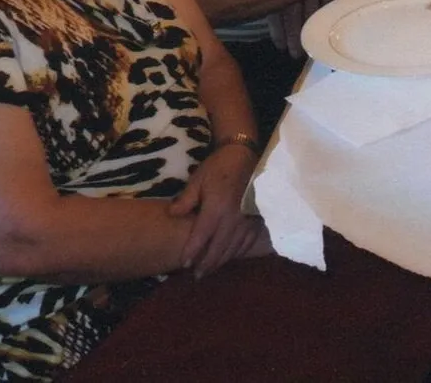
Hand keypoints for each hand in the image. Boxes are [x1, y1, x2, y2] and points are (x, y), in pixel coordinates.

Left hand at [169, 143, 259, 276]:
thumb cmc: (219, 167)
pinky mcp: (257, 218)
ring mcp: (247, 220)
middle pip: (219, 248)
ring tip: (211, 269)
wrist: (245, 155)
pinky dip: (239, 251)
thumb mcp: (197, 180)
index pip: (201, 237)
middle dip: (207, 264)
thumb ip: (185, 200)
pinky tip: (233, 255)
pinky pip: (249, 241)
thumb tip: (172, 215)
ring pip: (234, 247)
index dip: (192, 253)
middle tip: (198, 276)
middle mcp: (233, 219)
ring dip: (222, 260)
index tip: (184, 265)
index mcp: (216, 210)